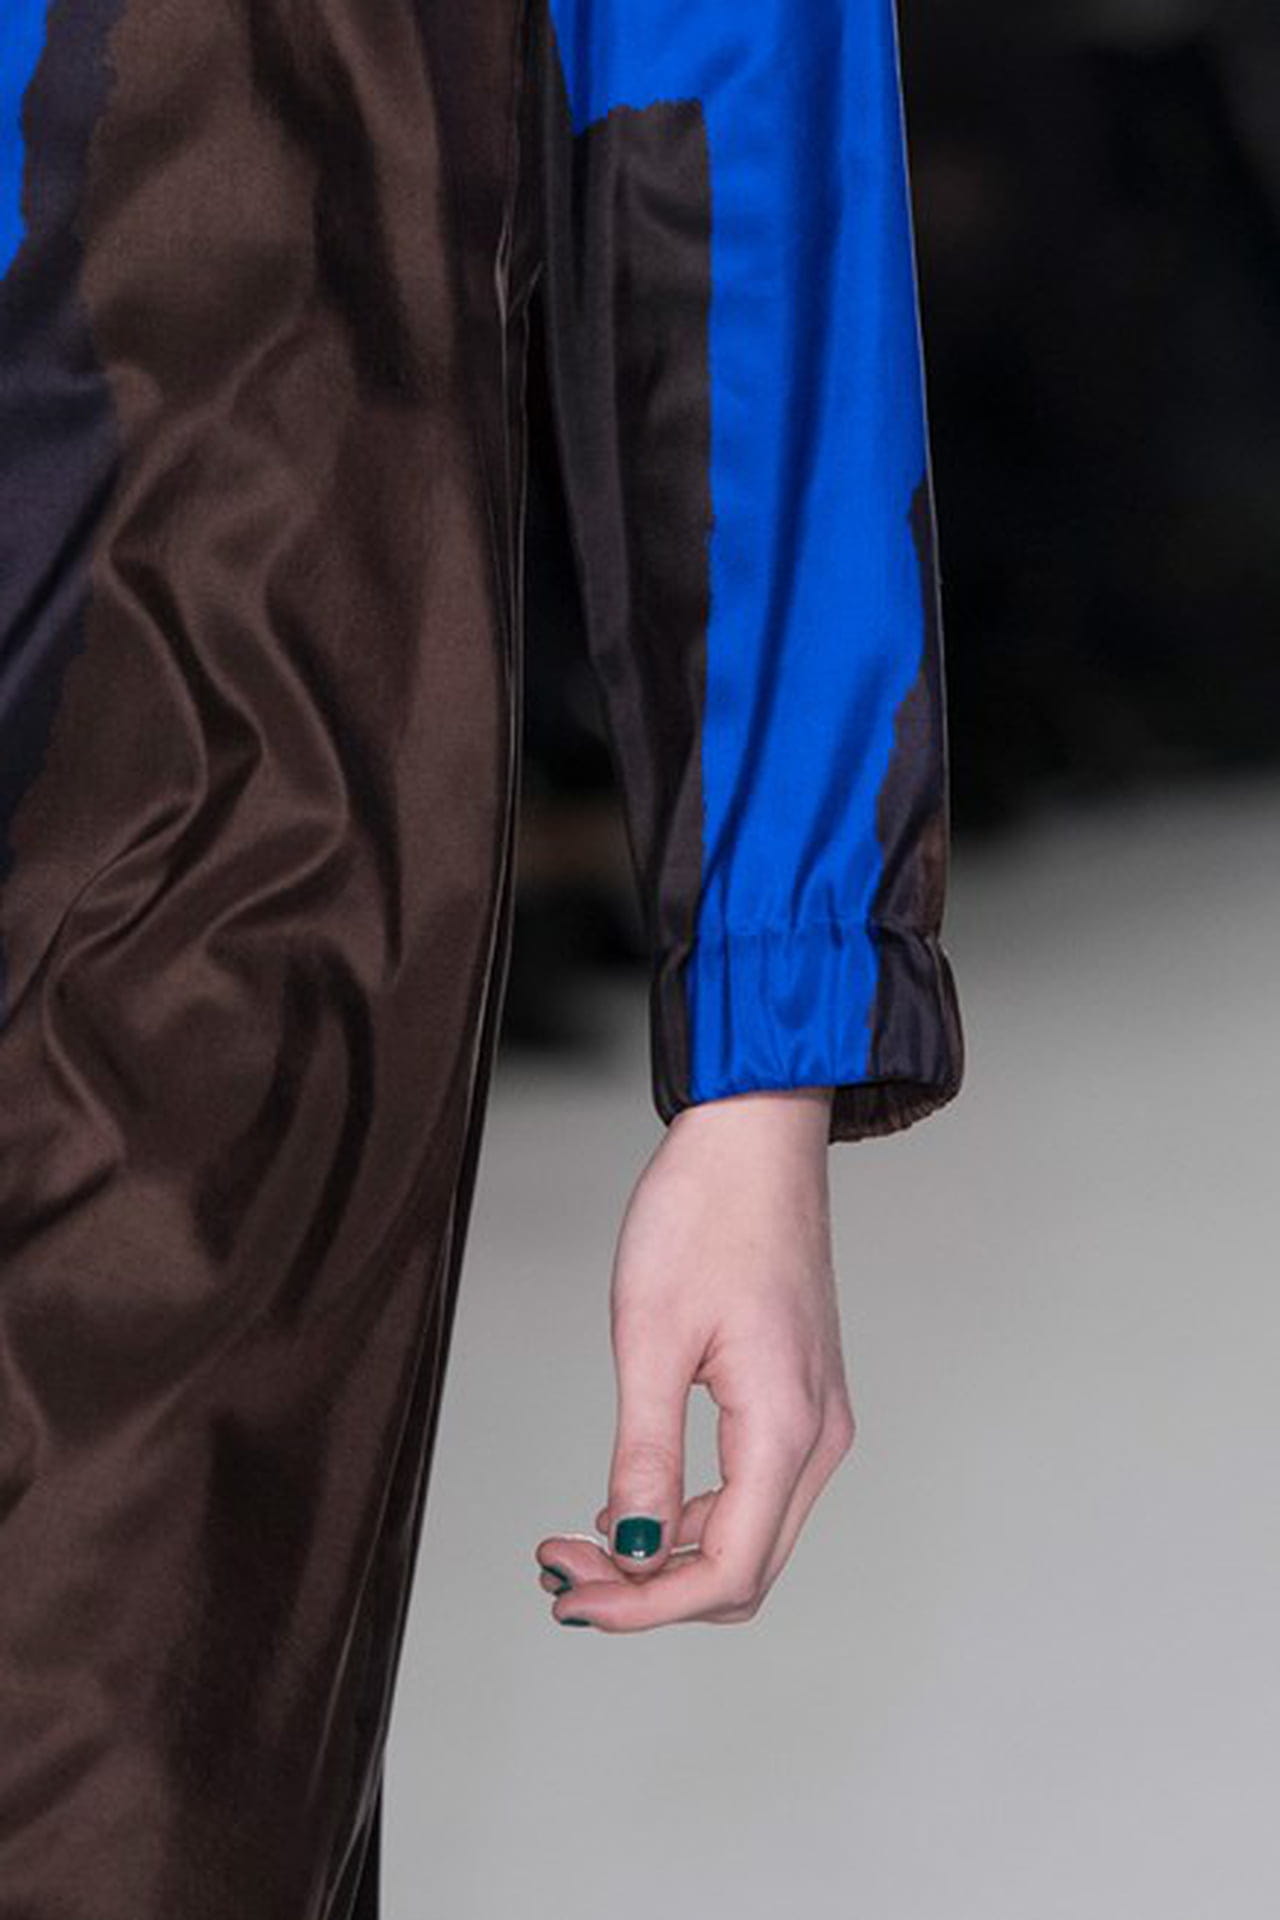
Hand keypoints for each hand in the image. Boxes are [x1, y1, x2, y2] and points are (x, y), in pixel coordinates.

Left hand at [534, 1085, 856, 1629]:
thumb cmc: (703, 1214)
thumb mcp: (651, 1338)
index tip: (568, 1594)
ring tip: (580, 1535)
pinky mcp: (799, 1399)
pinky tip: (631, 1497)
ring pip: (748, 1537)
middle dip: (648, 1588)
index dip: (643, 1605)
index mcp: (785, 1428)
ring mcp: (815, 1420)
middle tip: (560, 1566)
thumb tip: (635, 1548)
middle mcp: (817, 1438)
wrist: (755, 1136)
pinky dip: (691, 1513)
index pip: (726, 1572)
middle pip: (743, 1570)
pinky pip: (752, 1491)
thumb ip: (646, 1455)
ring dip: (667, 1555)